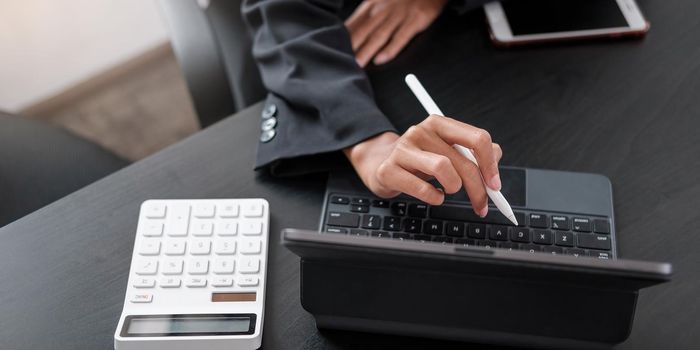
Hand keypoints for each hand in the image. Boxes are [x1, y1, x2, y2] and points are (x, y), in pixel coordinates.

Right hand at [344, 115, 502, 216]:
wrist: (379, 164)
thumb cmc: (418, 160)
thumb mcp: (446, 151)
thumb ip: (474, 152)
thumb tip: (495, 158)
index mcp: (439, 124)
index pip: (477, 138)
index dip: (490, 165)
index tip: (494, 185)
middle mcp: (421, 132)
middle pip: (463, 161)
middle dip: (478, 189)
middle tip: (481, 204)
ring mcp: (403, 149)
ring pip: (443, 168)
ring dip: (453, 187)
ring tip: (448, 191)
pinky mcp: (389, 169)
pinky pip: (422, 188)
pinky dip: (434, 197)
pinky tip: (433, 196)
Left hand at [345, 0, 448, 66]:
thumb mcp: (379, 0)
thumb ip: (365, 16)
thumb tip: (348, 31)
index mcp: (372, 5)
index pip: (353, 25)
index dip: (342, 40)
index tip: (334, 52)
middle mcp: (383, 10)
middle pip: (363, 32)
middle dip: (351, 48)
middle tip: (341, 63)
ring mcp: (399, 16)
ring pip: (379, 36)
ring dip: (367, 51)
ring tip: (358, 64)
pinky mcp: (415, 21)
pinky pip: (401, 37)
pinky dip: (391, 49)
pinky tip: (381, 59)